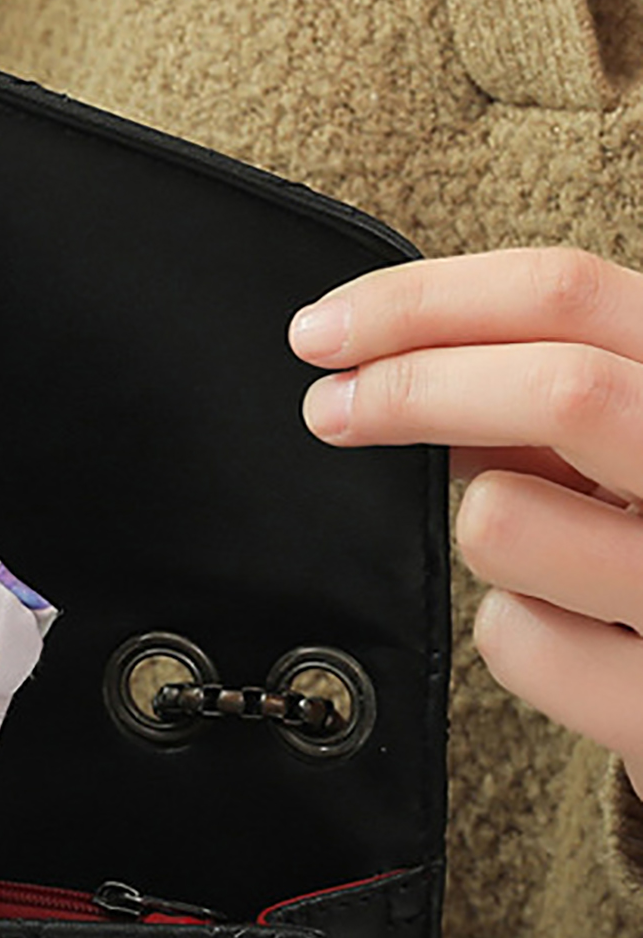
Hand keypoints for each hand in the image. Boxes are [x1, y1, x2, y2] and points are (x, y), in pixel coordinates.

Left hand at [291, 246, 642, 792]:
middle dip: (411, 389)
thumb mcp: (621, 447)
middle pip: (560, 389)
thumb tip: (391, 366)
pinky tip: (569, 637)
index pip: (568, 296)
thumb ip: (540, 401)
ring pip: (506, 524)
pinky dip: (512, 636)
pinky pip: (517, 642)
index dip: (423, 302)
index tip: (324, 329)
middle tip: (328, 408)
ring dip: (481, 535)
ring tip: (541, 561)